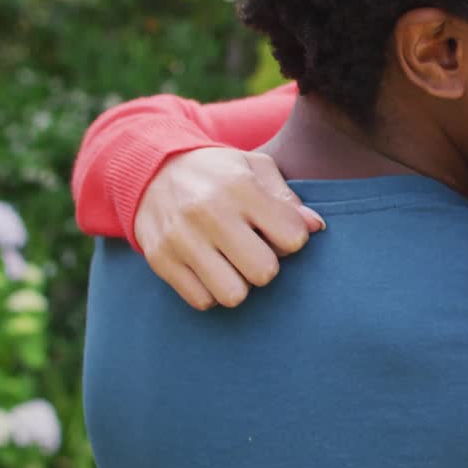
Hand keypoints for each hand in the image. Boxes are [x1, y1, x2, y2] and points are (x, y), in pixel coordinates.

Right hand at [135, 147, 324, 309]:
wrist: (152, 170)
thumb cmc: (218, 172)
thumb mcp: (256, 167)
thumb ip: (288, 197)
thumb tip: (315, 227)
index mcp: (240, 187)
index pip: (292, 237)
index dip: (293, 238)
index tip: (278, 230)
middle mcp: (209, 213)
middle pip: (264, 272)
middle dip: (268, 265)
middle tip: (256, 250)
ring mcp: (181, 239)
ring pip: (233, 294)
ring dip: (240, 283)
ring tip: (234, 263)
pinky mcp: (160, 260)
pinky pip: (202, 300)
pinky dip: (212, 291)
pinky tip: (211, 269)